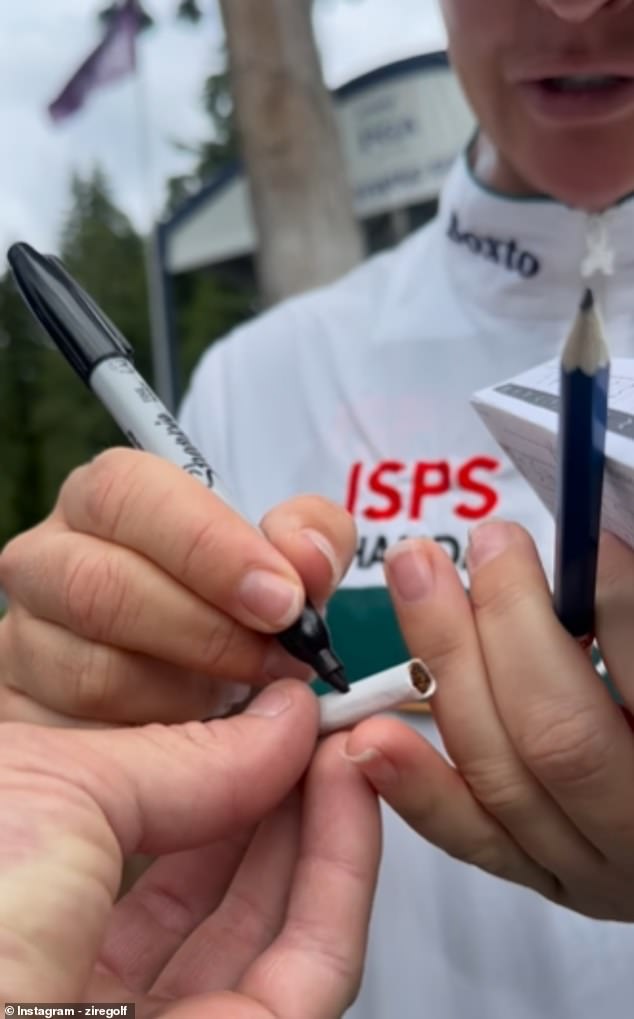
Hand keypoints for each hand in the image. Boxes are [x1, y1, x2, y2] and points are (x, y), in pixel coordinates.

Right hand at [0, 449, 355, 724]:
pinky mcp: (26, 711)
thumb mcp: (284, 564)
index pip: (130, 494)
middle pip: (101, 585)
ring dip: (186, 696)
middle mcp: (49, 559)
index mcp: (107, 499)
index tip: (282, 599)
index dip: (210, 546)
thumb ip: (311, 543)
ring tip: (241, 698)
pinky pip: (84, 738)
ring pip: (91, 671)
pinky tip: (198, 734)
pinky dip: (155, 747)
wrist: (193, 676)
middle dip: (207, 632)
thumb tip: (306, 557)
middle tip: (278, 660)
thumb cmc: (234, 604)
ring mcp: (26, 637)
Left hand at [0, 679, 380, 1013]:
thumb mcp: (53, 792)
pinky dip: (344, 869)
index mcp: (27, 908)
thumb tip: (275, 723)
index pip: (139, 828)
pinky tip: (351, 791)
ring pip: (275, 922)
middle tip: (320, 717)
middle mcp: (83, 975)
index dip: (212, 756)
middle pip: (213, 877)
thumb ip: (176, 758)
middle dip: (279, 784)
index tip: (266, 700)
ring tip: (347, 740)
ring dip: (325, 818)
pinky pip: (311, 966)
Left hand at [346, 522, 633, 920]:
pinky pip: (466, 832)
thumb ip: (629, 626)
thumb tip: (599, 554)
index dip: (617, 607)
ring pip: (497, 774)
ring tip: (417, 574)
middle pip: (558, 736)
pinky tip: (369, 733)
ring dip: (446, 665)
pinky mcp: (533, 869)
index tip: (594, 546)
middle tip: (491, 541)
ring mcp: (583, 865)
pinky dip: (415, 782)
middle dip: (511, 624)